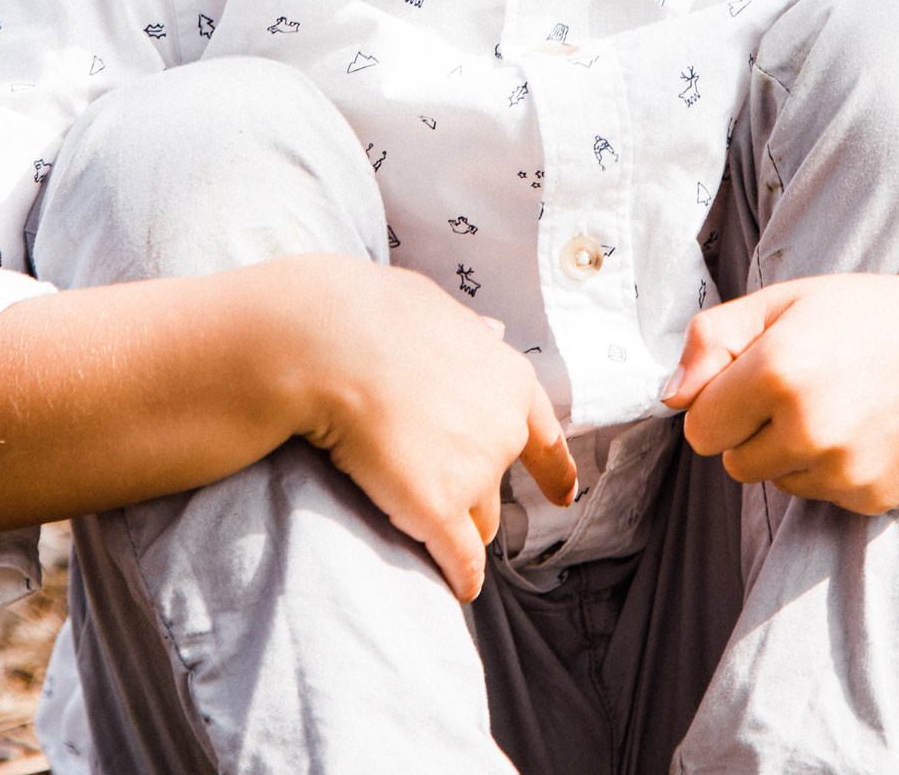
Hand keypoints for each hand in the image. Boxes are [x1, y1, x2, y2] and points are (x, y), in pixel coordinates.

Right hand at [292, 259, 575, 600]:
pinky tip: (453, 587)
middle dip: (473, 491)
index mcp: (508, 381)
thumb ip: (471, 332)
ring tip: (418, 520)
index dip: (553, 470)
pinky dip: (458, 576)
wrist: (335, 344)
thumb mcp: (439, 311)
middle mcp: (503, 431)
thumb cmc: (376, 317)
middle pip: (499, 486)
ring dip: (456, 526)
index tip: (562, 495)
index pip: (544, 436)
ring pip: (478, 523)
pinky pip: (460, 561)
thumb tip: (492, 330)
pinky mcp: (439, 511)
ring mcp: (475, 475)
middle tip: (434, 484)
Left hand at [662, 268, 898, 513]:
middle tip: (800, 386)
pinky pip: (819, 495)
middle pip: (732, 462)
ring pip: (775, 481)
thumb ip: (713, 339)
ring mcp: (843, 470)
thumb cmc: (869, 314)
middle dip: (751, 429)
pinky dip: (830, 469)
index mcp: (777, 371)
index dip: (719, 401)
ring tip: (837, 403)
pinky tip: (865, 428)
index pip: (699, 427)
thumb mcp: (785, 300)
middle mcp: (808, 428)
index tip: (751, 376)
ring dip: (789, 451)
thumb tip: (670, 397)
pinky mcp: (872, 498)